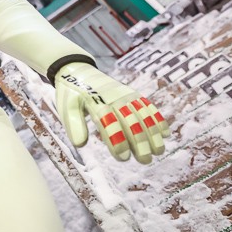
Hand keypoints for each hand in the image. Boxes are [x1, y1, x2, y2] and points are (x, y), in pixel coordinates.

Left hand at [54, 62, 169, 163]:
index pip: (108, 124)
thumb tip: (80, 144)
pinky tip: (165, 133)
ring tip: (159, 151)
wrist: (78, 70)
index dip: (117, 141)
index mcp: (94, 102)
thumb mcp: (66, 108)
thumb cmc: (70, 94)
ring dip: (153, 132)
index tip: (123, 158)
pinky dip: (157, 118)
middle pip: (130, 120)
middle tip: (145, 160)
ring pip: (142, 114)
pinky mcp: (131, 93)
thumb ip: (74, 125)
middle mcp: (112, 98)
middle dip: (139, 141)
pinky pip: (147, 105)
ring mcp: (124, 94)